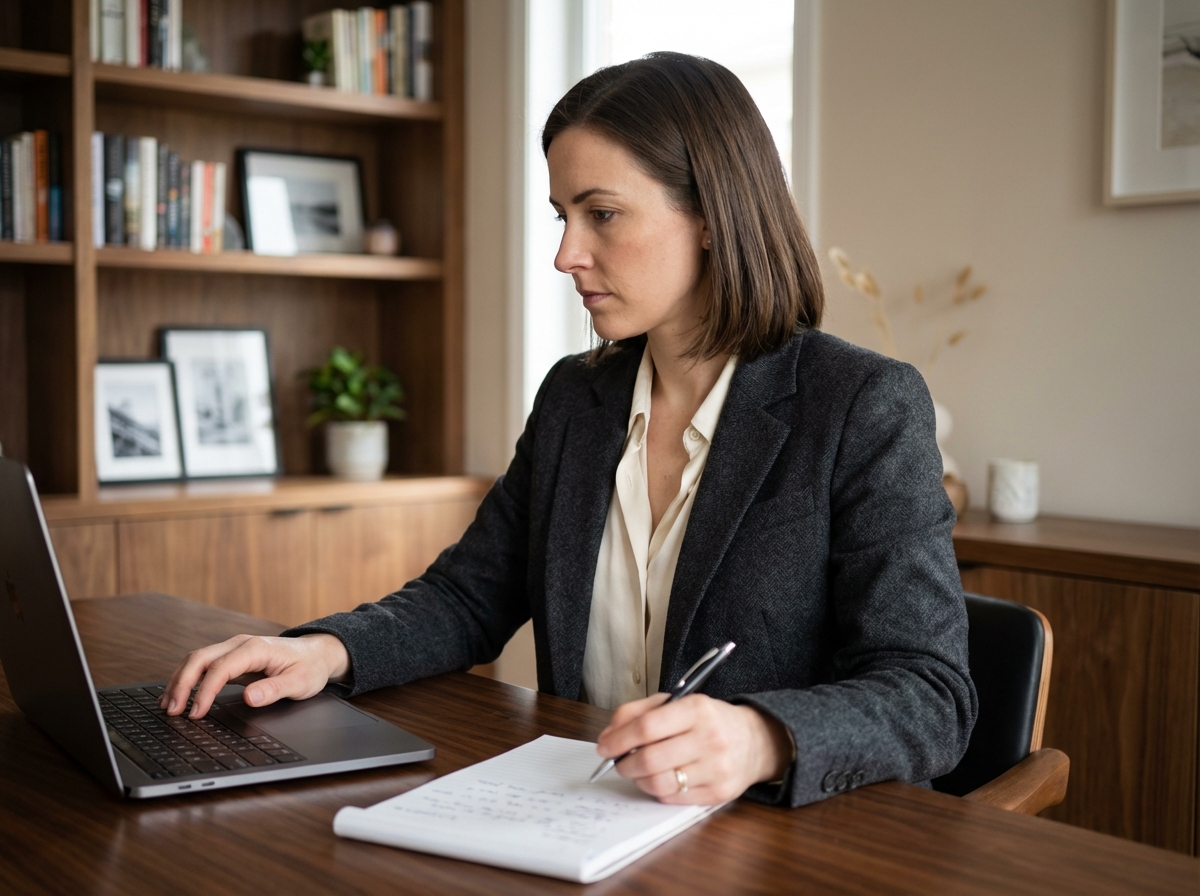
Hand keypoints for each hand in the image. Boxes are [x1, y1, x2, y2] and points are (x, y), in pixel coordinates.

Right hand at [159, 633, 350, 719]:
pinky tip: (178, 695)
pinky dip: (187, 679)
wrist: (316, 653)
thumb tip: (249, 698)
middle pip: (200, 658)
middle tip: (172, 711)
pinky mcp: (231, 657)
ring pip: (197, 659)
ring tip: (168, 706)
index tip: (196, 713)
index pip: (220, 668)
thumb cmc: (309, 667)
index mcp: (256, 648)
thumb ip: (274, 689)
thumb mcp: (299, 682)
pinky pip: (203, 665)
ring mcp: (234, 649)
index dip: (204, 691)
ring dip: (180, 681)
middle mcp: (241, 644)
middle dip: (182, 683)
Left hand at [596, 693, 793, 804]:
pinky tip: (660, 778)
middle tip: (617, 762)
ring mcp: (716, 769)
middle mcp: (710, 738)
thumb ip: (639, 712)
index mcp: (697, 709)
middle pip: (649, 759)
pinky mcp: (718, 794)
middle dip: (623, 763)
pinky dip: (657, 790)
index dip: (618, 739)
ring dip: (638, 779)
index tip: (603, 746)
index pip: (647, 727)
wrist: (754, 741)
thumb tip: (607, 736)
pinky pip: (672, 798)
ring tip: (637, 770)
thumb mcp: (678, 703)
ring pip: (658, 783)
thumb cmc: (708, 720)